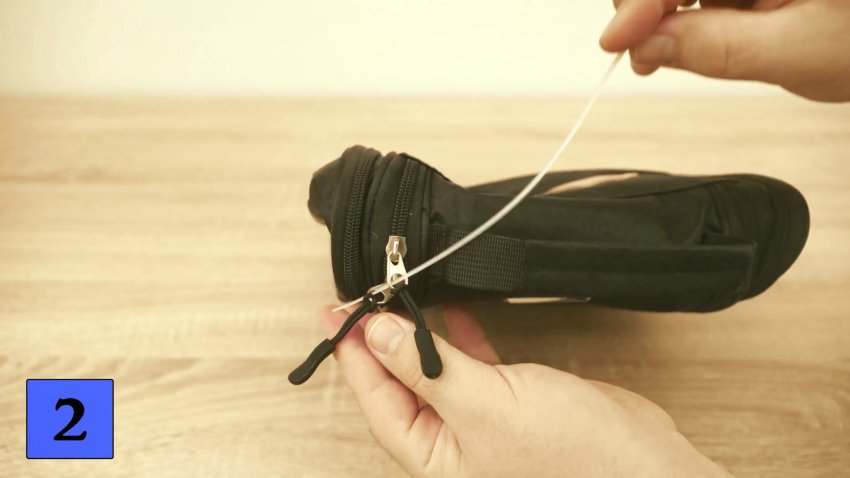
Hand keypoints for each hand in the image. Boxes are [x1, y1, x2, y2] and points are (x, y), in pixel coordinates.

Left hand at [318, 306, 731, 476]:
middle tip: (356, 301)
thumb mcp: (483, 405)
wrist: (637, 460)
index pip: (378, 400)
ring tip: (393, 300)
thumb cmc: (567, 455)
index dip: (353, 356)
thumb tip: (379, 334)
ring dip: (414, 335)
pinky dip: (458, 337)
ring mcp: (480, 420)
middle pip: (398, 384)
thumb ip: (427, 368)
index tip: (334, 315)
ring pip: (431, 371)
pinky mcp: (509, 400)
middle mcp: (452, 442)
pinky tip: (451, 312)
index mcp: (434, 457)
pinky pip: (469, 364)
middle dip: (378, 342)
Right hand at [599, 0, 849, 101]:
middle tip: (648, 48)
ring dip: (679, 6)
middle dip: (654, 1)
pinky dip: (703, 2)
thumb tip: (647, 45)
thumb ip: (715, 48)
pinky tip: (707, 26)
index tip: (619, 42)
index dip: (641, 0)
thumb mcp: (803, 52)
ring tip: (696, 45)